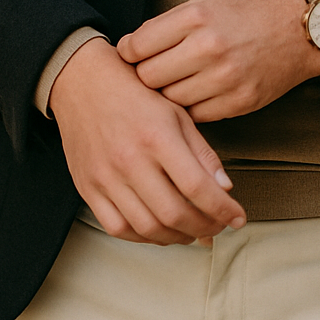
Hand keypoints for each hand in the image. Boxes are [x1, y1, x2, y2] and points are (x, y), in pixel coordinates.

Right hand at [48, 37, 246, 244]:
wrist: (82, 82)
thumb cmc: (133, 92)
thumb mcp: (176, 112)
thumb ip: (201, 152)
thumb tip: (224, 188)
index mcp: (156, 136)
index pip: (197, 186)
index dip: (222, 209)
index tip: (237, 217)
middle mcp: (129, 159)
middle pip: (174, 213)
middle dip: (204, 227)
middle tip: (217, 226)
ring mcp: (105, 177)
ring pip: (147, 228)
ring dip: (177, 236)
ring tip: (192, 230)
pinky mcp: (87, 188)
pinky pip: (117, 228)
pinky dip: (143, 237)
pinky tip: (160, 229)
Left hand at [117, 0, 319, 121]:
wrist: (295, 32)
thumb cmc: (244, 18)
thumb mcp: (202, 6)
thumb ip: (165, 27)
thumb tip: (129, 51)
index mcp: (195, 17)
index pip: (137, 46)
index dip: (129, 54)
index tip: (132, 56)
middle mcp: (209, 46)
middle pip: (149, 77)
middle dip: (147, 77)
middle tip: (156, 72)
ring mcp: (225, 77)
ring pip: (170, 100)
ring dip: (170, 94)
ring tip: (180, 81)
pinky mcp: (238, 102)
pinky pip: (195, 116)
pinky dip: (193, 107)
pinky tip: (200, 92)